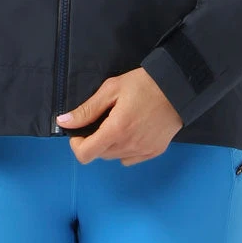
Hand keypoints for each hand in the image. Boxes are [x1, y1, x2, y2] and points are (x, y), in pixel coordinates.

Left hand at [56, 67, 183, 166]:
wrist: (178, 87)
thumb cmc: (144, 84)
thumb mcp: (111, 89)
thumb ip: (87, 109)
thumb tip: (63, 122)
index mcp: (116, 130)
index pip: (85, 154)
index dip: (76, 144)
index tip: (80, 131)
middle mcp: (129, 146)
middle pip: (99, 154)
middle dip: (94, 140)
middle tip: (102, 119)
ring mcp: (143, 151)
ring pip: (115, 157)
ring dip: (110, 145)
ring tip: (118, 122)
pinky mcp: (154, 152)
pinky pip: (130, 158)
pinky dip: (125, 149)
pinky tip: (132, 131)